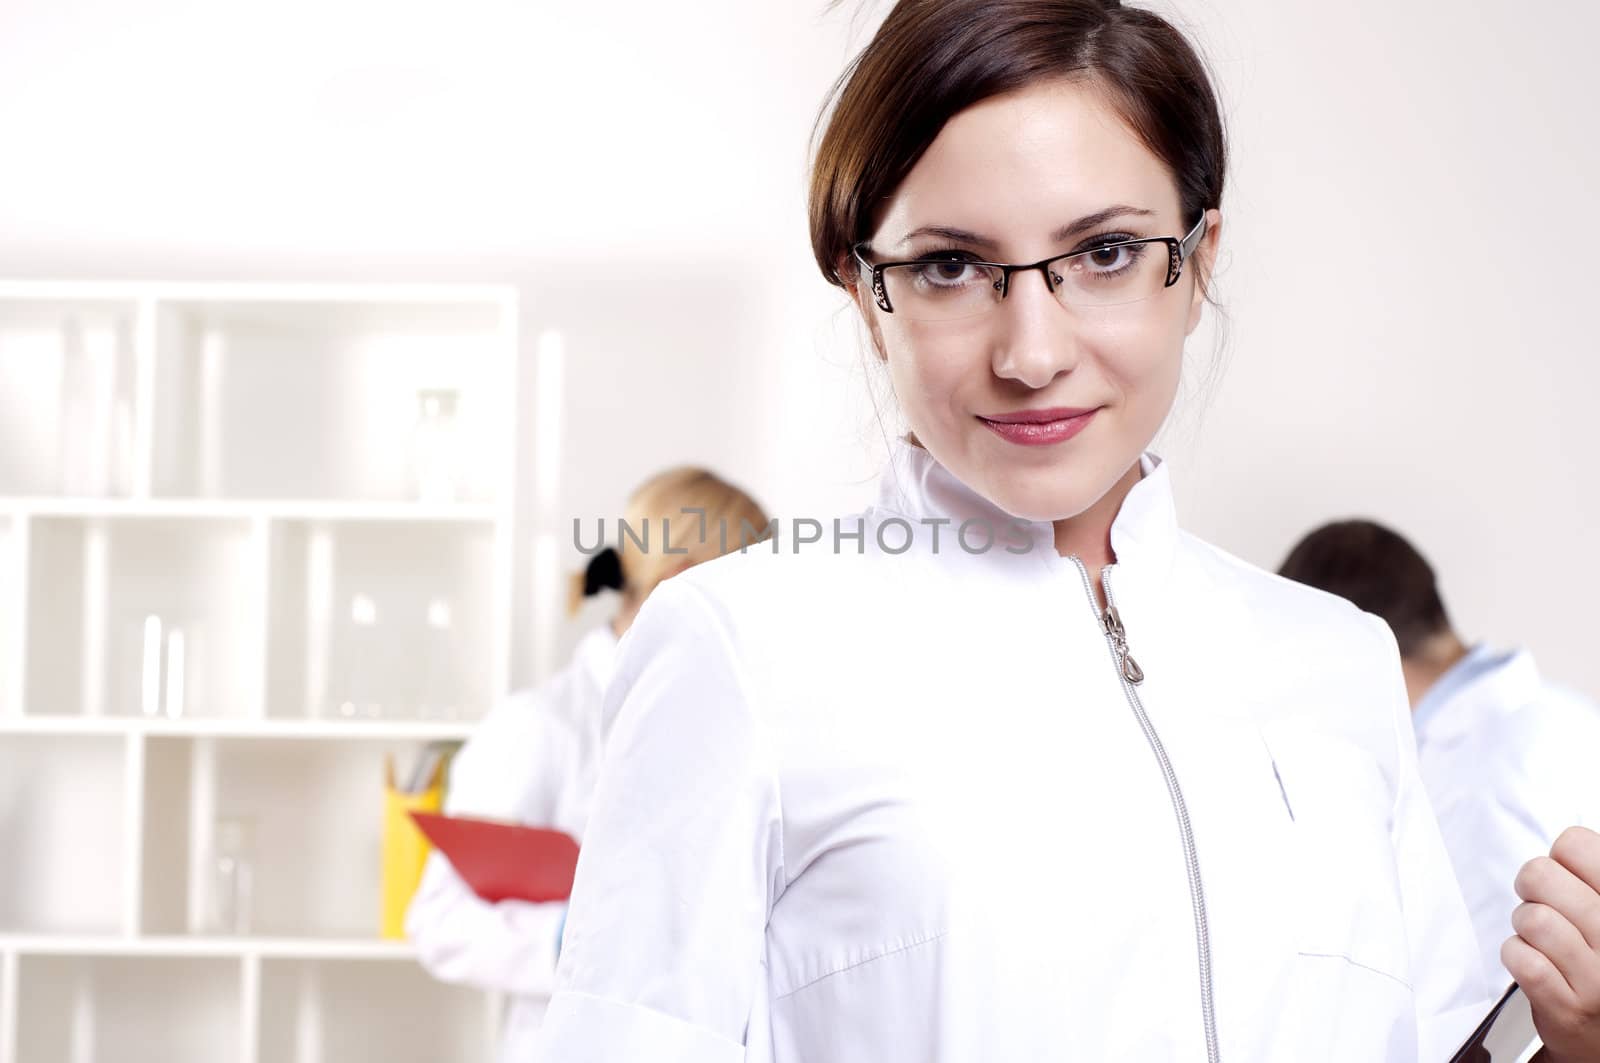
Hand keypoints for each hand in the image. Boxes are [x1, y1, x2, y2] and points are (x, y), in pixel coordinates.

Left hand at [1504, 826, 1599, 1062]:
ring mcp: (1598, 978)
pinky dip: (1517, 955)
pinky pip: (1520, 957)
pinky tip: (1537, 963)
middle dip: (1531, 887)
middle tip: (1541, 902)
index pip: (1576, 844)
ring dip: (1524, 925)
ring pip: (1530, 917)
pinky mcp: (1568, 1007)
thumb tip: (1565, 842)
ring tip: (1542, 939)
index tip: (1566, 874)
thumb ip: (1590, 878)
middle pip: (1540, 875)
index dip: (1560, 858)